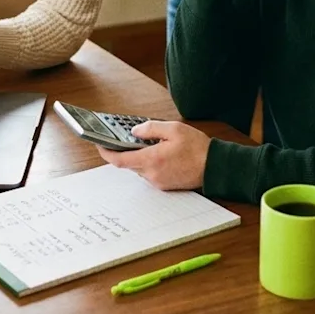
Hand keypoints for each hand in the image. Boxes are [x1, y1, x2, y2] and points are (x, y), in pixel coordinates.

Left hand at [97, 121, 211, 190]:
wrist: (215, 167)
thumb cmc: (197, 148)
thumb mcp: (174, 128)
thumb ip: (151, 128)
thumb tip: (134, 131)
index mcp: (152, 159)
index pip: (119, 160)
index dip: (106, 153)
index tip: (99, 144)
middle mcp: (152, 174)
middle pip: (128, 163)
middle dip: (125, 150)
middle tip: (127, 137)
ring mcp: (158, 181)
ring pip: (139, 167)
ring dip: (139, 156)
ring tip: (148, 142)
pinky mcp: (164, 185)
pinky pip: (149, 172)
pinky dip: (149, 162)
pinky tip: (159, 152)